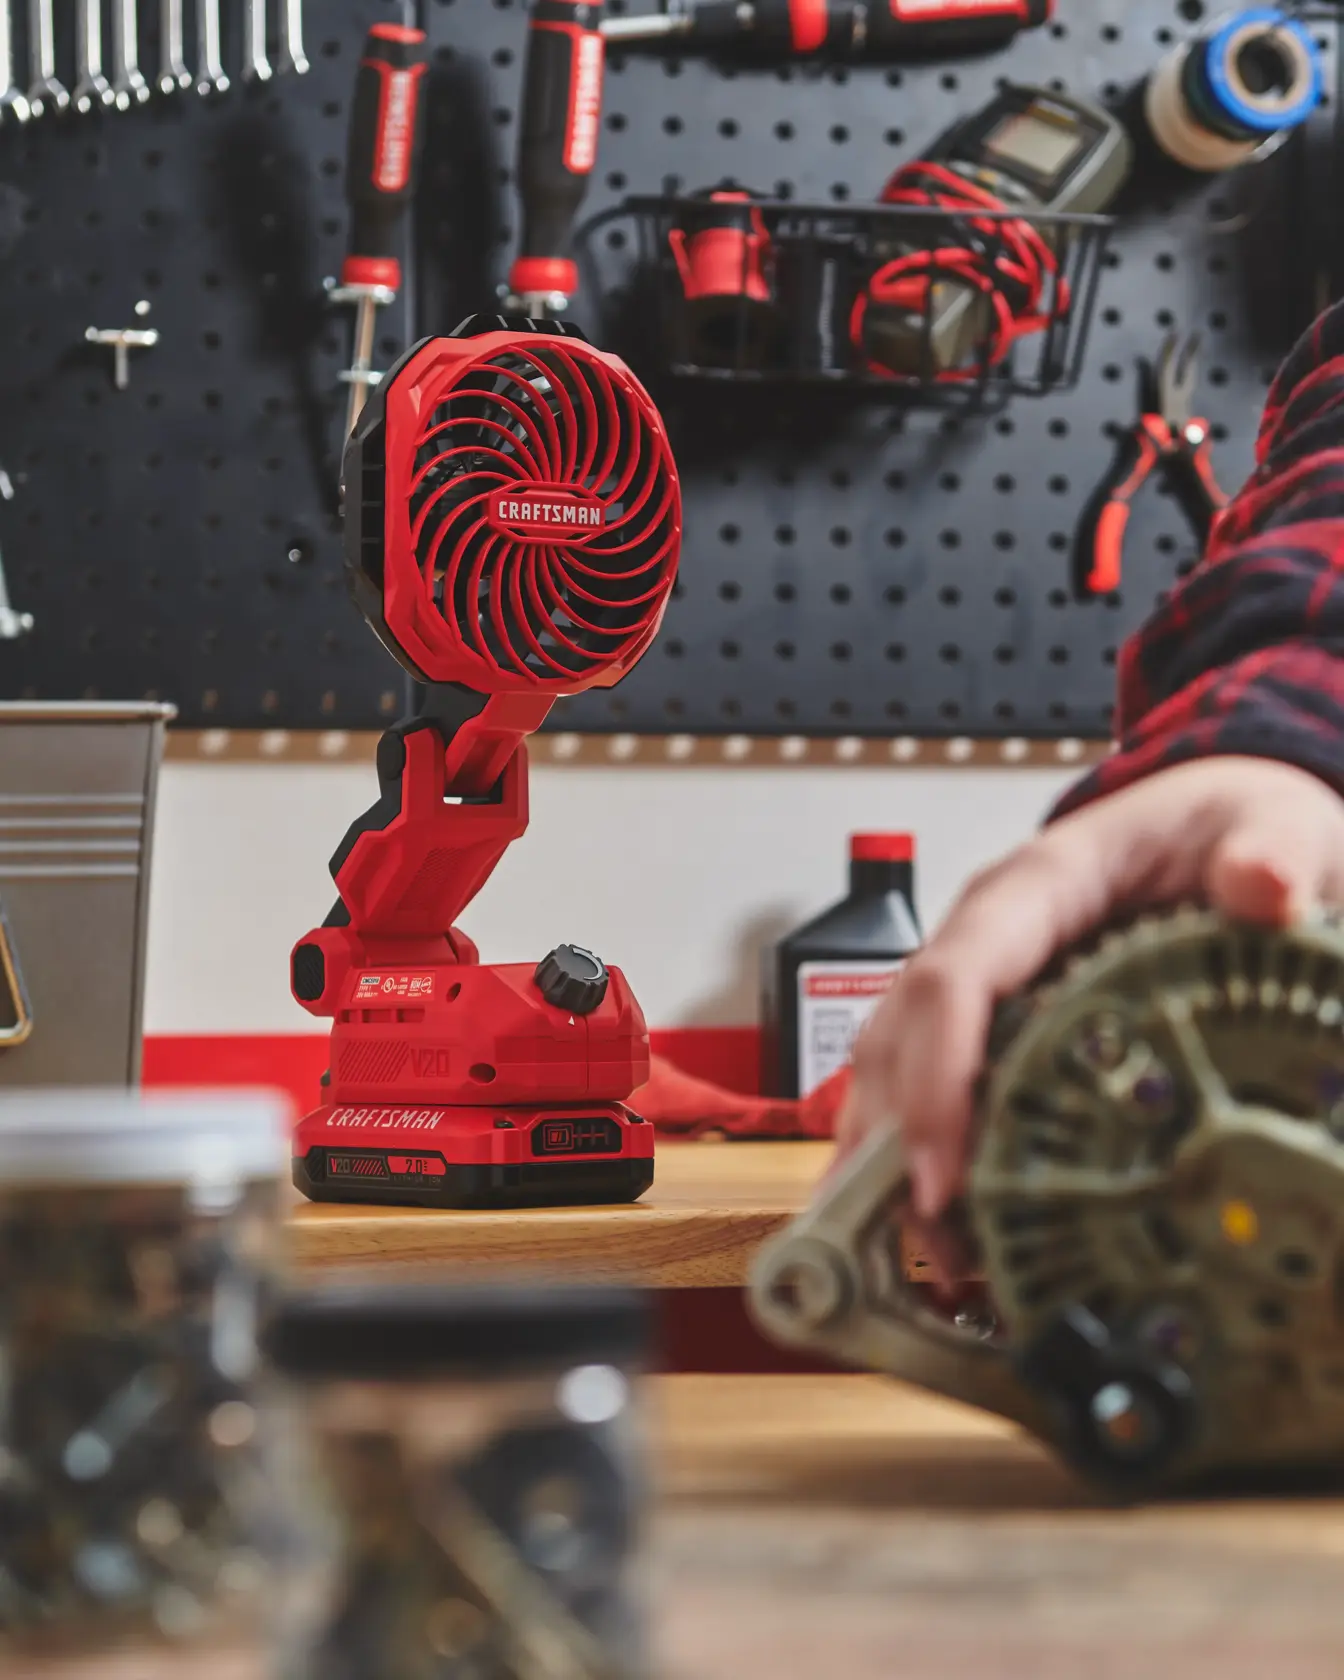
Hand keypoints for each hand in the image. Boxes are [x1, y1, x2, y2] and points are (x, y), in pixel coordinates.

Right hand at [833, 756, 1343, 1223]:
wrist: (1216, 820)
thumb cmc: (1225, 824)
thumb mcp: (1268, 825)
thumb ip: (1267, 852)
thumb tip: (1262, 887)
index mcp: (1039, 884)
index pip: (956, 975)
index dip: (936, 1075)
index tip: (941, 1171)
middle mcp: (985, 931)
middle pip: (899, 1033)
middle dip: (899, 1142)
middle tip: (934, 1246)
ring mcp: (977, 974)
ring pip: (891, 1063)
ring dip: (891, 1159)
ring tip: (930, 1260)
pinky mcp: (988, 1016)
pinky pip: (923, 1080)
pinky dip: (916, 1153)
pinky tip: (940, 1228)